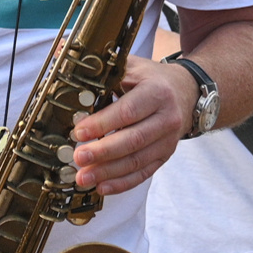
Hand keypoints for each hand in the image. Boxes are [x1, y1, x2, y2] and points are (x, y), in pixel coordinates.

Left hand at [71, 57, 195, 194]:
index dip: (103, 123)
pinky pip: (143, 173)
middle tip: (78, 157)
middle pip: (133, 140)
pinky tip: (102, 186)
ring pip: (137, 160)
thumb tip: (68, 71)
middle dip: (103, 152)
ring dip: (108, 172)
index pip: (128, 111)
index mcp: (156, 92)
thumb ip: (105, 71)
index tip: (79, 132)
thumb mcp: (132, 66)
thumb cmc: (150, 79)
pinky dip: (122, 182)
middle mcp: (166, 118)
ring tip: (83, 177)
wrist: (184, 91)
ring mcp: (168, 140)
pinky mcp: (165, 155)